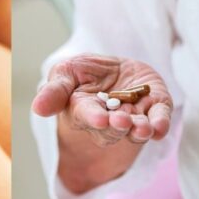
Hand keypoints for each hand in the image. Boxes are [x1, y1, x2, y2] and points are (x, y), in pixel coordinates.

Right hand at [32, 54, 171, 146]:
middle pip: (112, 129)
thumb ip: (55, 89)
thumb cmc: (86, 72)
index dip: (94, 118)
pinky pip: (159, 119)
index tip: (99, 117)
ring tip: (143, 127)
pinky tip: (160, 127)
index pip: (88, 116)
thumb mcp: (66, 72)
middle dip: (117, 126)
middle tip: (121, 120)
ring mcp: (134, 116)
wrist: (117, 68)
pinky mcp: (155, 108)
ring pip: (136, 130)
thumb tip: (38, 108)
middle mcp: (110, 120)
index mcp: (84, 110)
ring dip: (139, 130)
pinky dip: (161, 124)